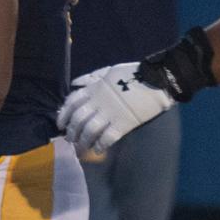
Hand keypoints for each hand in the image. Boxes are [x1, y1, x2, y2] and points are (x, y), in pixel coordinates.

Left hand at [57, 61, 175, 152]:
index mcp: (95, 88)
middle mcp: (99, 101)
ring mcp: (111, 113)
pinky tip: (98, 149)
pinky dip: (100, 145)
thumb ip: (91, 78)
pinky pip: (107, 138)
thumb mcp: (109, 71)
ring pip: (89, 130)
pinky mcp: (124, 123)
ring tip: (83, 147)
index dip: (63, 115)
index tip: (61, 125)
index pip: (72, 102)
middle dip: (72, 132)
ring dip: (83, 141)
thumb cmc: (134, 74)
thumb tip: (76, 83)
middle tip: (71, 140)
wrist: (157, 80)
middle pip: (78, 119)